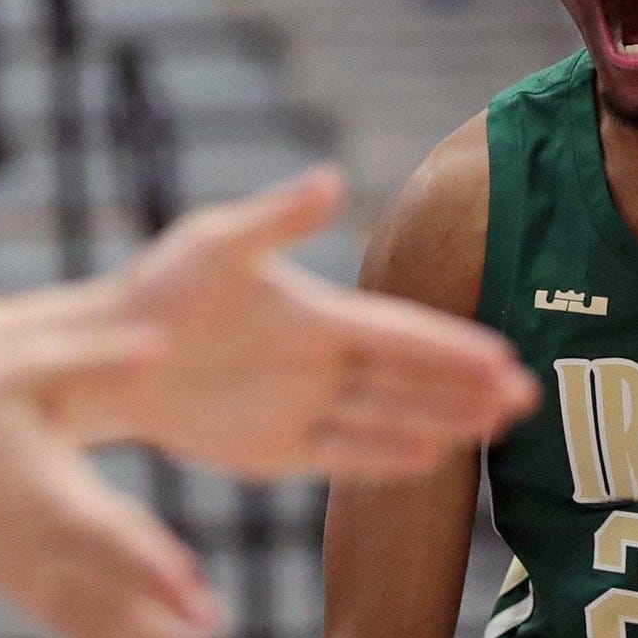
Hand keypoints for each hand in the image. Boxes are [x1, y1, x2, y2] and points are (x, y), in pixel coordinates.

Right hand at [0, 321, 222, 637]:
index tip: (196, 594)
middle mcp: (39, 543)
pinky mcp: (16, 583)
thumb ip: (94, 354)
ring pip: (90, 617)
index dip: (155, 569)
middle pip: (109, 587)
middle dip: (160, 614)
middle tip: (212, 636)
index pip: (111, 538)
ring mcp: (25, 570)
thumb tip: (159, 341)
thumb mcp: (25, 363)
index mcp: (50, 494)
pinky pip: (66, 624)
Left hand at [101, 168, 538, 478]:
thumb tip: (332, 177)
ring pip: (388, 419)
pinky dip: (384, 459)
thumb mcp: (218, 244)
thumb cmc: (161, 289)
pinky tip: (430, 460)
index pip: (402, 333)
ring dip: (441, 424)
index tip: (507, 355)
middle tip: (529, 398)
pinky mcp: (273, 449)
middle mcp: (321, 363)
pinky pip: (342, 456)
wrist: (107, 353)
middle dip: (468, 388)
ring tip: (496, 430)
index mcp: (318, 314)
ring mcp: (301, 408)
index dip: (454, 346)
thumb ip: (279, 219)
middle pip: (410, 380)